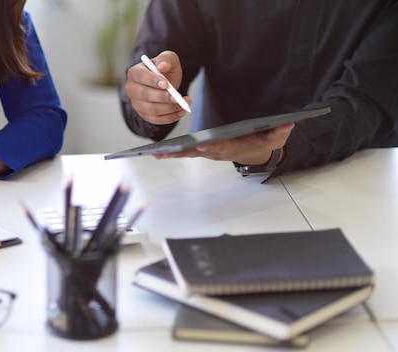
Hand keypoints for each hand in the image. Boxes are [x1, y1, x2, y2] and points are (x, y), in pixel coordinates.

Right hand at [124, 50, 190, 124]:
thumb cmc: (165, 70)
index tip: (166, 84)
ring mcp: (136, 103)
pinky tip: (181, 112)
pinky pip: (156, 119)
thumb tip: (163, 66)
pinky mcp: (144, 114)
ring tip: (184, 104)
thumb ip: (166, 59)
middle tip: (178, 97)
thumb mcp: (168, 59)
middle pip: (145, 95)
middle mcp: (132, 89)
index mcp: (134, 73)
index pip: (140, 76)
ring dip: (169, 108)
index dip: (153, 81)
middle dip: (163, 97)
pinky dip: (170, 117)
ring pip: (151, 109)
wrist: (166, 83)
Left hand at [154, 123, 294, 164]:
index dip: (211, 145)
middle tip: (167, 151)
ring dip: (172, 154)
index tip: (201, 144)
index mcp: (233, 146)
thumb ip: (281, 131)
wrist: (256, 153)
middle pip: (198, 151)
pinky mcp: (202, 150)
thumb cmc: (263, 143)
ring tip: (154, 153)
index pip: (222, 146)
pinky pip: (184, 152)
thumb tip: (288, 123)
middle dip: (183, 151)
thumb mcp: (276, 137)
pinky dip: (171, 152)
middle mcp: (217, 151)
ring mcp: (208, 152)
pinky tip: (156, 152)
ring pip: (188, 153)